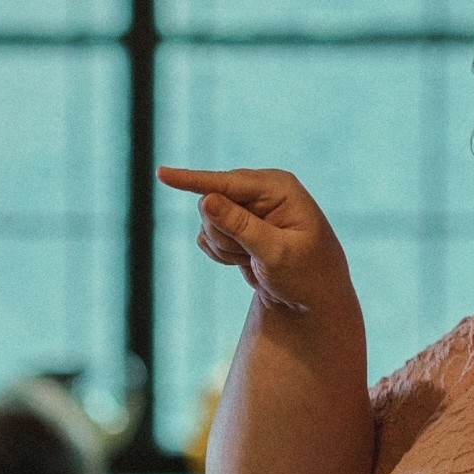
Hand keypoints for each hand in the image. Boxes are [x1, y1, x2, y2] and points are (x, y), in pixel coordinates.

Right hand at [159, 164, 354, 320]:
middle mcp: (261, 190)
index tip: (161, 174)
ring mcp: (248, 206)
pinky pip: (208, 236)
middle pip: (211, 202)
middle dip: (223, 234)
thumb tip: (206, 200)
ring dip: (223, 247)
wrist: (313, 299)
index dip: (192, 180)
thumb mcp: (276, 253)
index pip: (227, 182)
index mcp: (277, 187)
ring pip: (206, 221)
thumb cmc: (307, 275)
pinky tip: (245, 261)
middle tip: (249, 255)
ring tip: (253, 260)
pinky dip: (221, 254)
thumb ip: (241, 226)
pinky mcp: (237, 224)